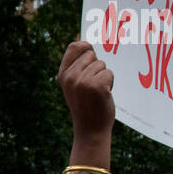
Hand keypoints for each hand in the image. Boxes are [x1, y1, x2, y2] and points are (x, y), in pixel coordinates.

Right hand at [58, 40, 113, 164]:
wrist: (90, 129)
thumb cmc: (86, 106)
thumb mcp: (74, 85)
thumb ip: (77, 67)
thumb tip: (87, 43)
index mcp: (63, 75)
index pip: (74, 46)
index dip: (86, 46)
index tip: (92, 53)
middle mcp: (70, 76)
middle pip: (91, 54)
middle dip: (97, 66)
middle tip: (93, 85)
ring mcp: (82, 81)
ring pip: (102, 65)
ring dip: (104, 76)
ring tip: (97, 92)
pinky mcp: (97, 86)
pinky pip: (109, 73)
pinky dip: (110, 83)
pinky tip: (103, 95)